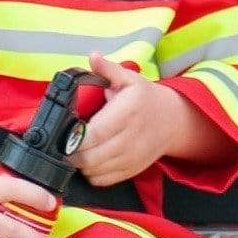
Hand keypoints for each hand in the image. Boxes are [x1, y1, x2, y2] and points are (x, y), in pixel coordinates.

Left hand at [73, 54, 220, 185]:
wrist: (172, 120)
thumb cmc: (145, 98)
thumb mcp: (129, 78)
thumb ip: (108, 69)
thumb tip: (93, 56)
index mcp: (128, 110)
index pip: (96, 133)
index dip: (75, 139)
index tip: (65, 135)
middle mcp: (132, 136)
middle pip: (91, 157)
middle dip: (72, 155)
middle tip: (65, 145)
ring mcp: (133, 156)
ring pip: (95, 171)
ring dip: (80, 165)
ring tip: (78, 151)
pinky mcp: (132, 170)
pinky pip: (104, 180)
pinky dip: (92, 174)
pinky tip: (92, 160)